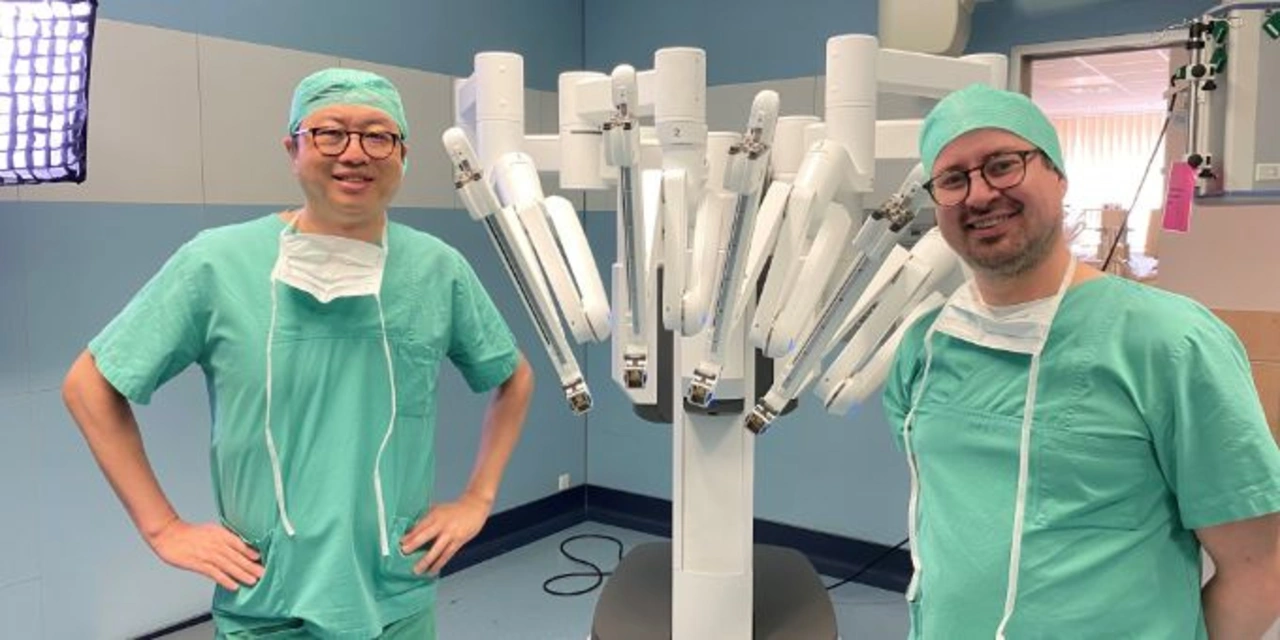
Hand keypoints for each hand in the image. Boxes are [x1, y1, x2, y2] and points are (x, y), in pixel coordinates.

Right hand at [148, 519, 264, 590]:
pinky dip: (225, 580)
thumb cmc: (190, 533)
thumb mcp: (211, 530)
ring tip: (253, 581)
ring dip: (242, 574)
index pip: (239, 544)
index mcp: (220, 534)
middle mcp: (216, 544)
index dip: (251, 552)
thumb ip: (226, 537)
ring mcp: (207, 554)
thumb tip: (241, 545)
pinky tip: (234, 586)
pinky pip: (214, 573)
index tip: (262, 559)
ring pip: (228, 565)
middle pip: (237, 556)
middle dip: (251, 566)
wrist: (169, 534)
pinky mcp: (198, 564)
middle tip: (263, 573)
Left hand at [400, 493, 492, 575]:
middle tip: (404, 552)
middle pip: (426, 535)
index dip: (410, 535)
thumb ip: (427, 518)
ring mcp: (451, 534)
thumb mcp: (439, 509)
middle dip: (414, 544)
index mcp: (436, 515)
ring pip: (437, 549)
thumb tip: (412, 530)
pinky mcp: (459, 541)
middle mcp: (443, 524)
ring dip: (426, 561)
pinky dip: (439, 563)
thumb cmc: (455, 509)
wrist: (475, 507)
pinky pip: (447, 555)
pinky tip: (433, 570)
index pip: (420, 526)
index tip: (401, 542)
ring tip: (417, 570)